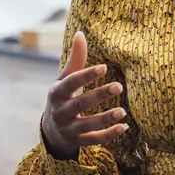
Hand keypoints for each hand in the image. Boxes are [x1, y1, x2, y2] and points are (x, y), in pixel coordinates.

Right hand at [41, 31, 127, 160]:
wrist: (51, 130)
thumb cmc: (63, 97)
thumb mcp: (64, 79)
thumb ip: (75, 60)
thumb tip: (80, 33)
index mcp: (57, 92)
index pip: (71, 82)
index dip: (86, 75)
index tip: (104, 67)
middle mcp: (60, 111)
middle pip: (79, 104)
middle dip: (99, 95)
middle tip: (119, 86)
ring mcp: (68, 129)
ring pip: (87, 125)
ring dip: (105, 118)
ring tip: (123, 112)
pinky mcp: (77, 141)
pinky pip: (93, 140)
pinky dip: (108, 135)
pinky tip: (123, 127)